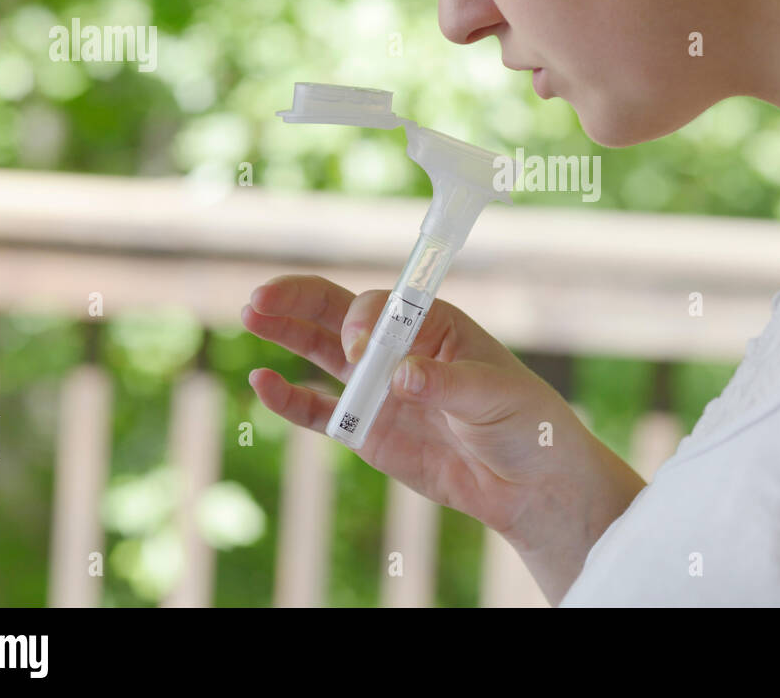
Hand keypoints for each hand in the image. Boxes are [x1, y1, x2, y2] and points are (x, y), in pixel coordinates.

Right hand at [240, 274, 607, 540]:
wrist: (528, 481)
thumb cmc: (523, 420)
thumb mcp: (493, 394)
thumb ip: (445, 383)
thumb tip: (402, 377)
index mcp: (432, 324)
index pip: (380, 306)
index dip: (360, 321)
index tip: (360, 350)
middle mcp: (398, 348)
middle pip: (338, 315)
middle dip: (299, 302)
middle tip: (260, 297)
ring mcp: (379, 388)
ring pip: (320, 353)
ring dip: (286, 334)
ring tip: (251, 315)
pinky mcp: (368, 429)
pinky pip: (320, 410)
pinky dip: (290, 399)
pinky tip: (262, 384)